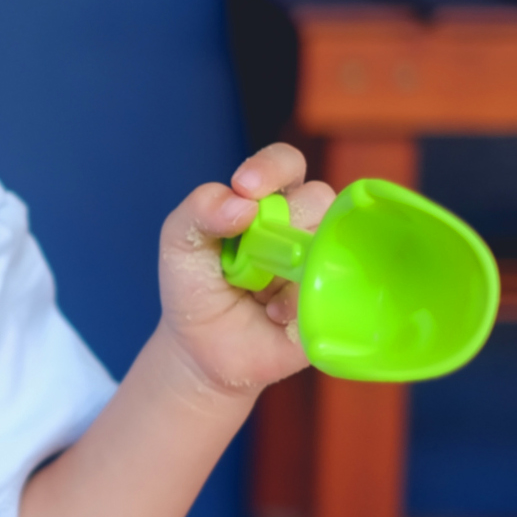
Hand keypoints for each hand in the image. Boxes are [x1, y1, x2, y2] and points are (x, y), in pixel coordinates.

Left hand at [157, 142, 335, 395]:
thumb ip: (198, 212)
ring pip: (332, 242)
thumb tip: (241, 202)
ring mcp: (324, 261)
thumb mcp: (180, 244)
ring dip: (290, 267)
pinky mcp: (335, 299)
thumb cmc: (196, 286)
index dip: (272, 167)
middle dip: (281, 222)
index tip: (246, 187)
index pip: (286, 165)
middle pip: (318, 198)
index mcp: (268, 202)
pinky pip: (336, 290)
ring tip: (255, 292)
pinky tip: (273, 316)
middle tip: (248, 255)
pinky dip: (300, 302)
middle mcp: (304, 225)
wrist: (203, 351)